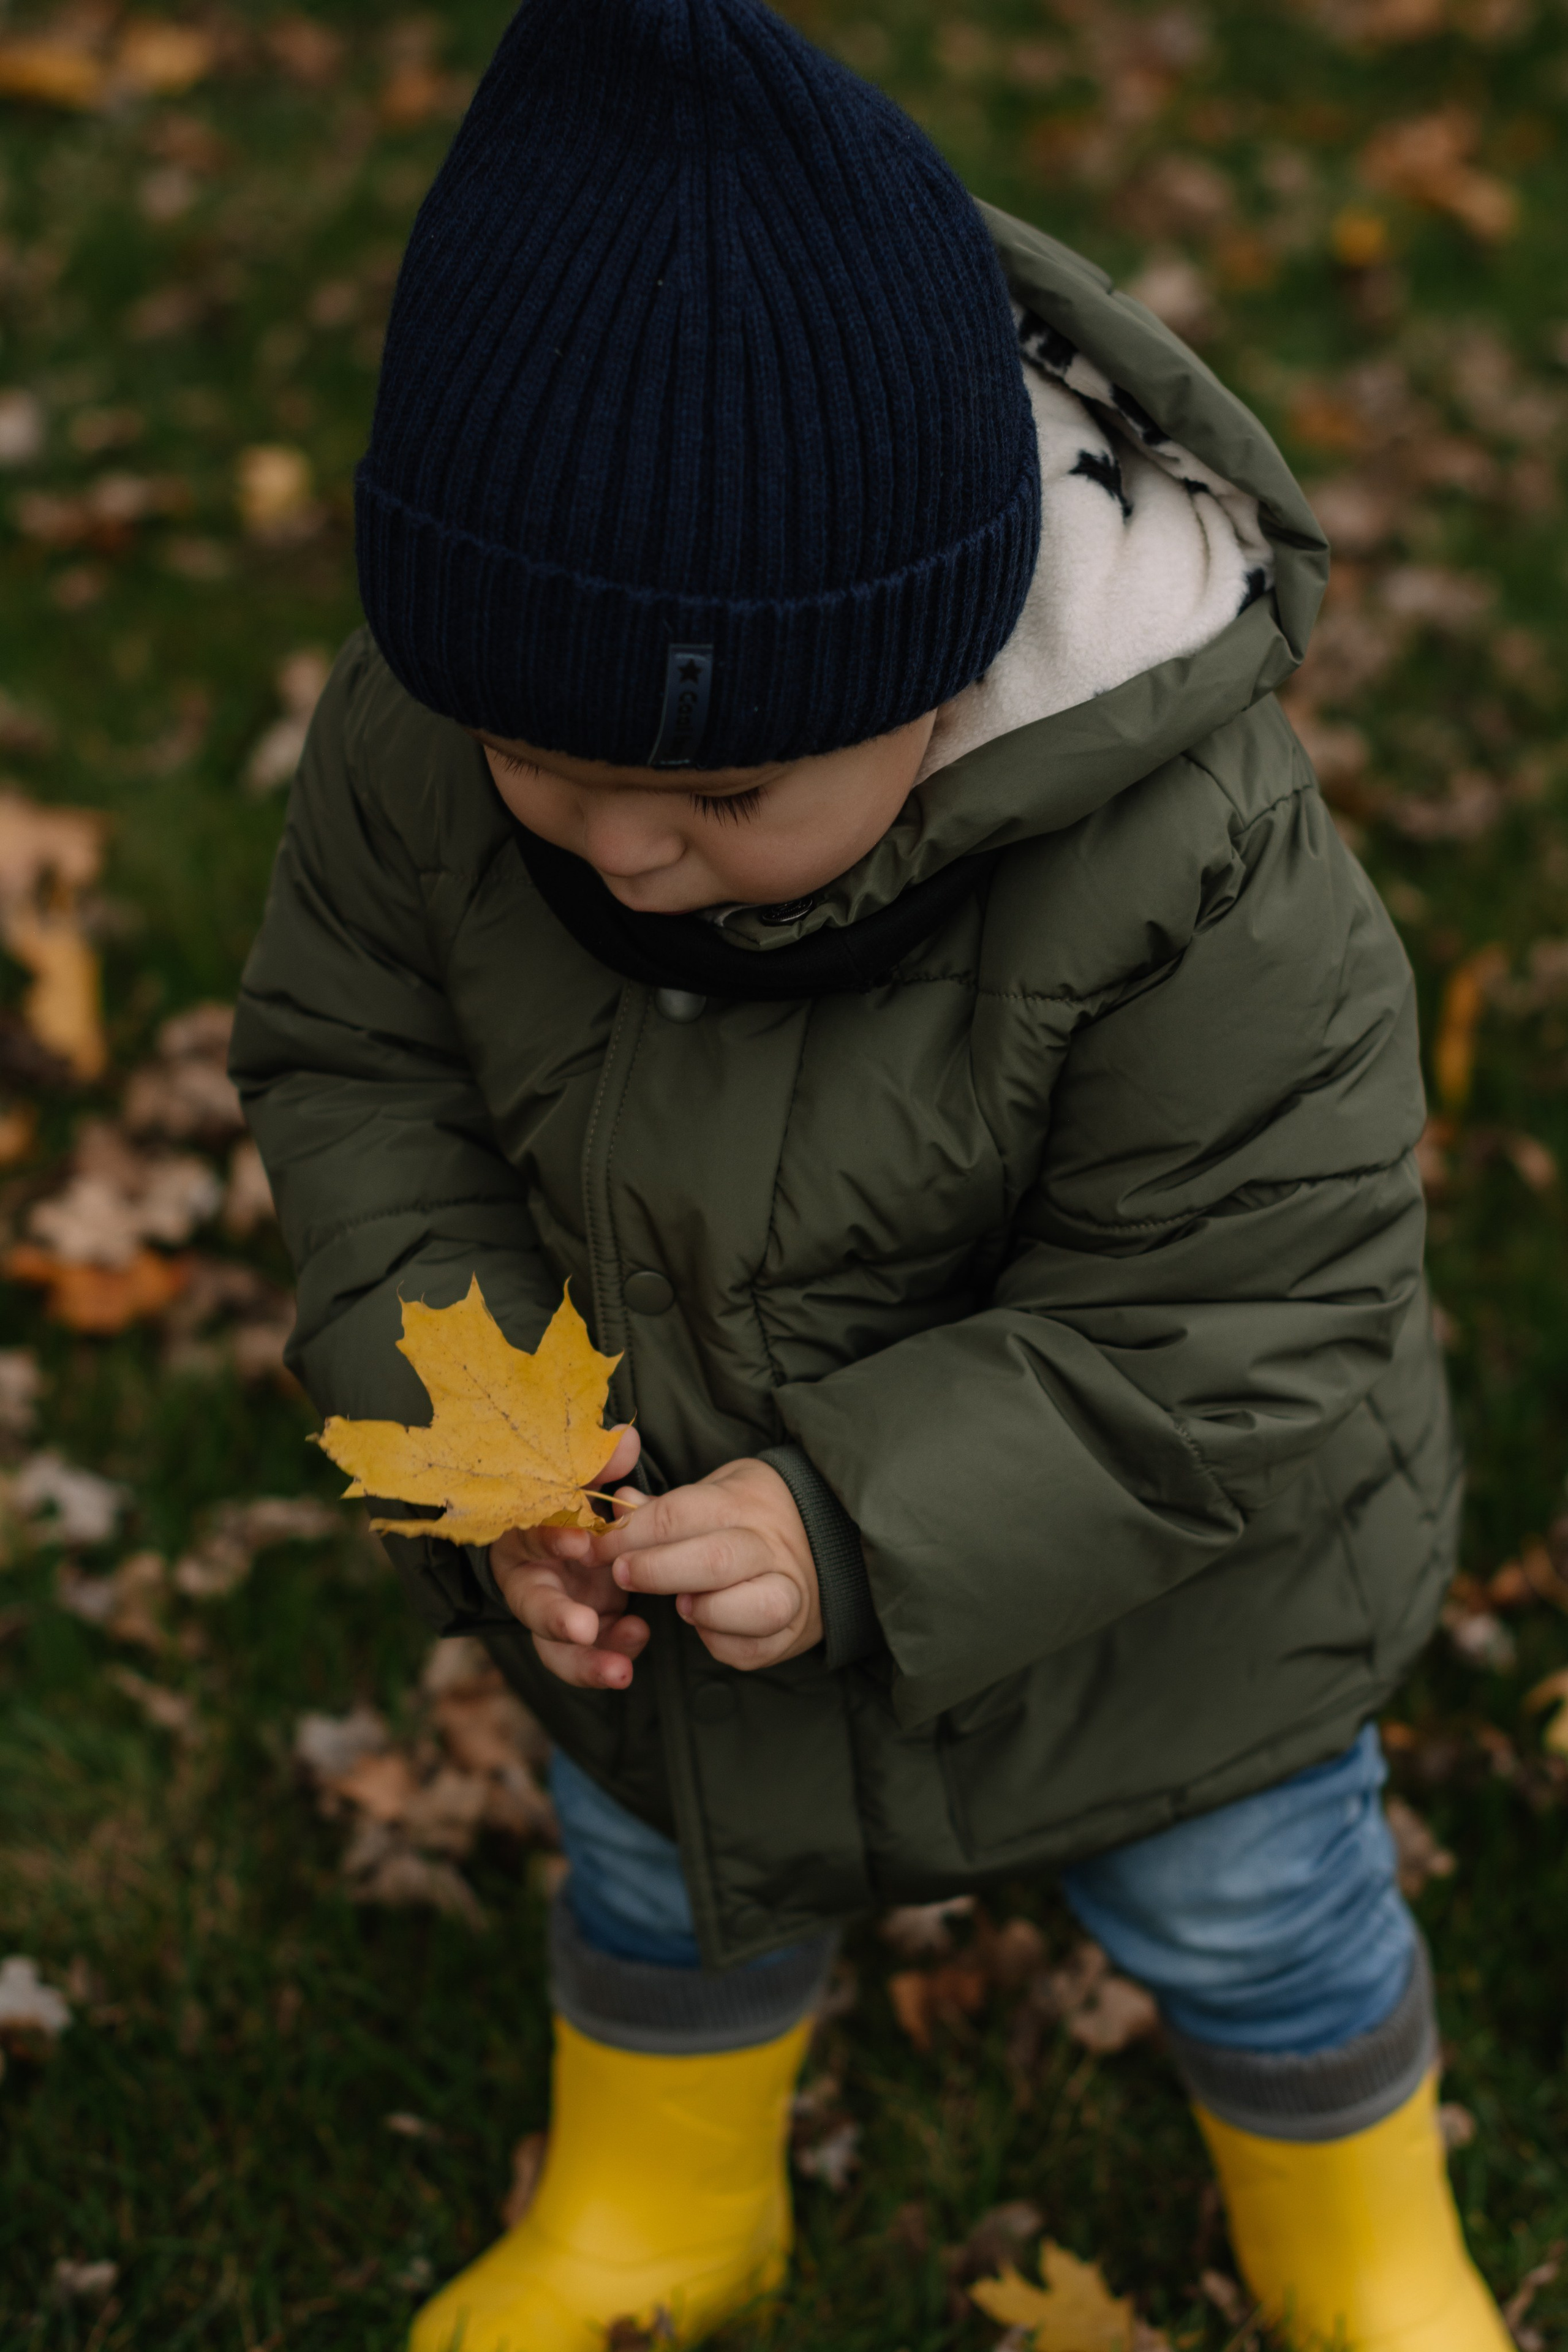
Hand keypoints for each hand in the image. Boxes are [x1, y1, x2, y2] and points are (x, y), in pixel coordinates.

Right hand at [488, 1425, 648, 1689]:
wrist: (577, 1535)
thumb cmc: (572, 1501)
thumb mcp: (583, 1479)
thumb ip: (601, 1464)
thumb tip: (626, 1441)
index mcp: (525, 1533)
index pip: (531, 1534)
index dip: (552, 1538)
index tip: (579, 1541)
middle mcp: (533, 1578)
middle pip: (533, 1605)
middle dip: (556, 1618)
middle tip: (583, 1628)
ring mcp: (555, 1612)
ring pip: (556, 1647)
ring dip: (586, 1661)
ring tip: (621, 1670)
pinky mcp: (580, 1635)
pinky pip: (588, 1655)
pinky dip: (612, 1655)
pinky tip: (638, 1643)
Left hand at [589, 1458, 820, 1671]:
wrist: (825, 1541)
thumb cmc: (749, 1515)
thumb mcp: (714, 1491)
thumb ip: (665, 1504)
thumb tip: (620, 1502)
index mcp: (744, 1504)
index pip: (679, 1515)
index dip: (630, 1532)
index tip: (597, 1544)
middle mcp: (772, 1548)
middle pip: (714, 1561)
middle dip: (658, 1570)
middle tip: (622, 1573)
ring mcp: (788, 1592)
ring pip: (753, 1608)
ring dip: (706, 1611)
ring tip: (682, 1605)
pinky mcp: (790, 1634)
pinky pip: (752, 1649)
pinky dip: (721, 1642)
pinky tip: (705, 1625)